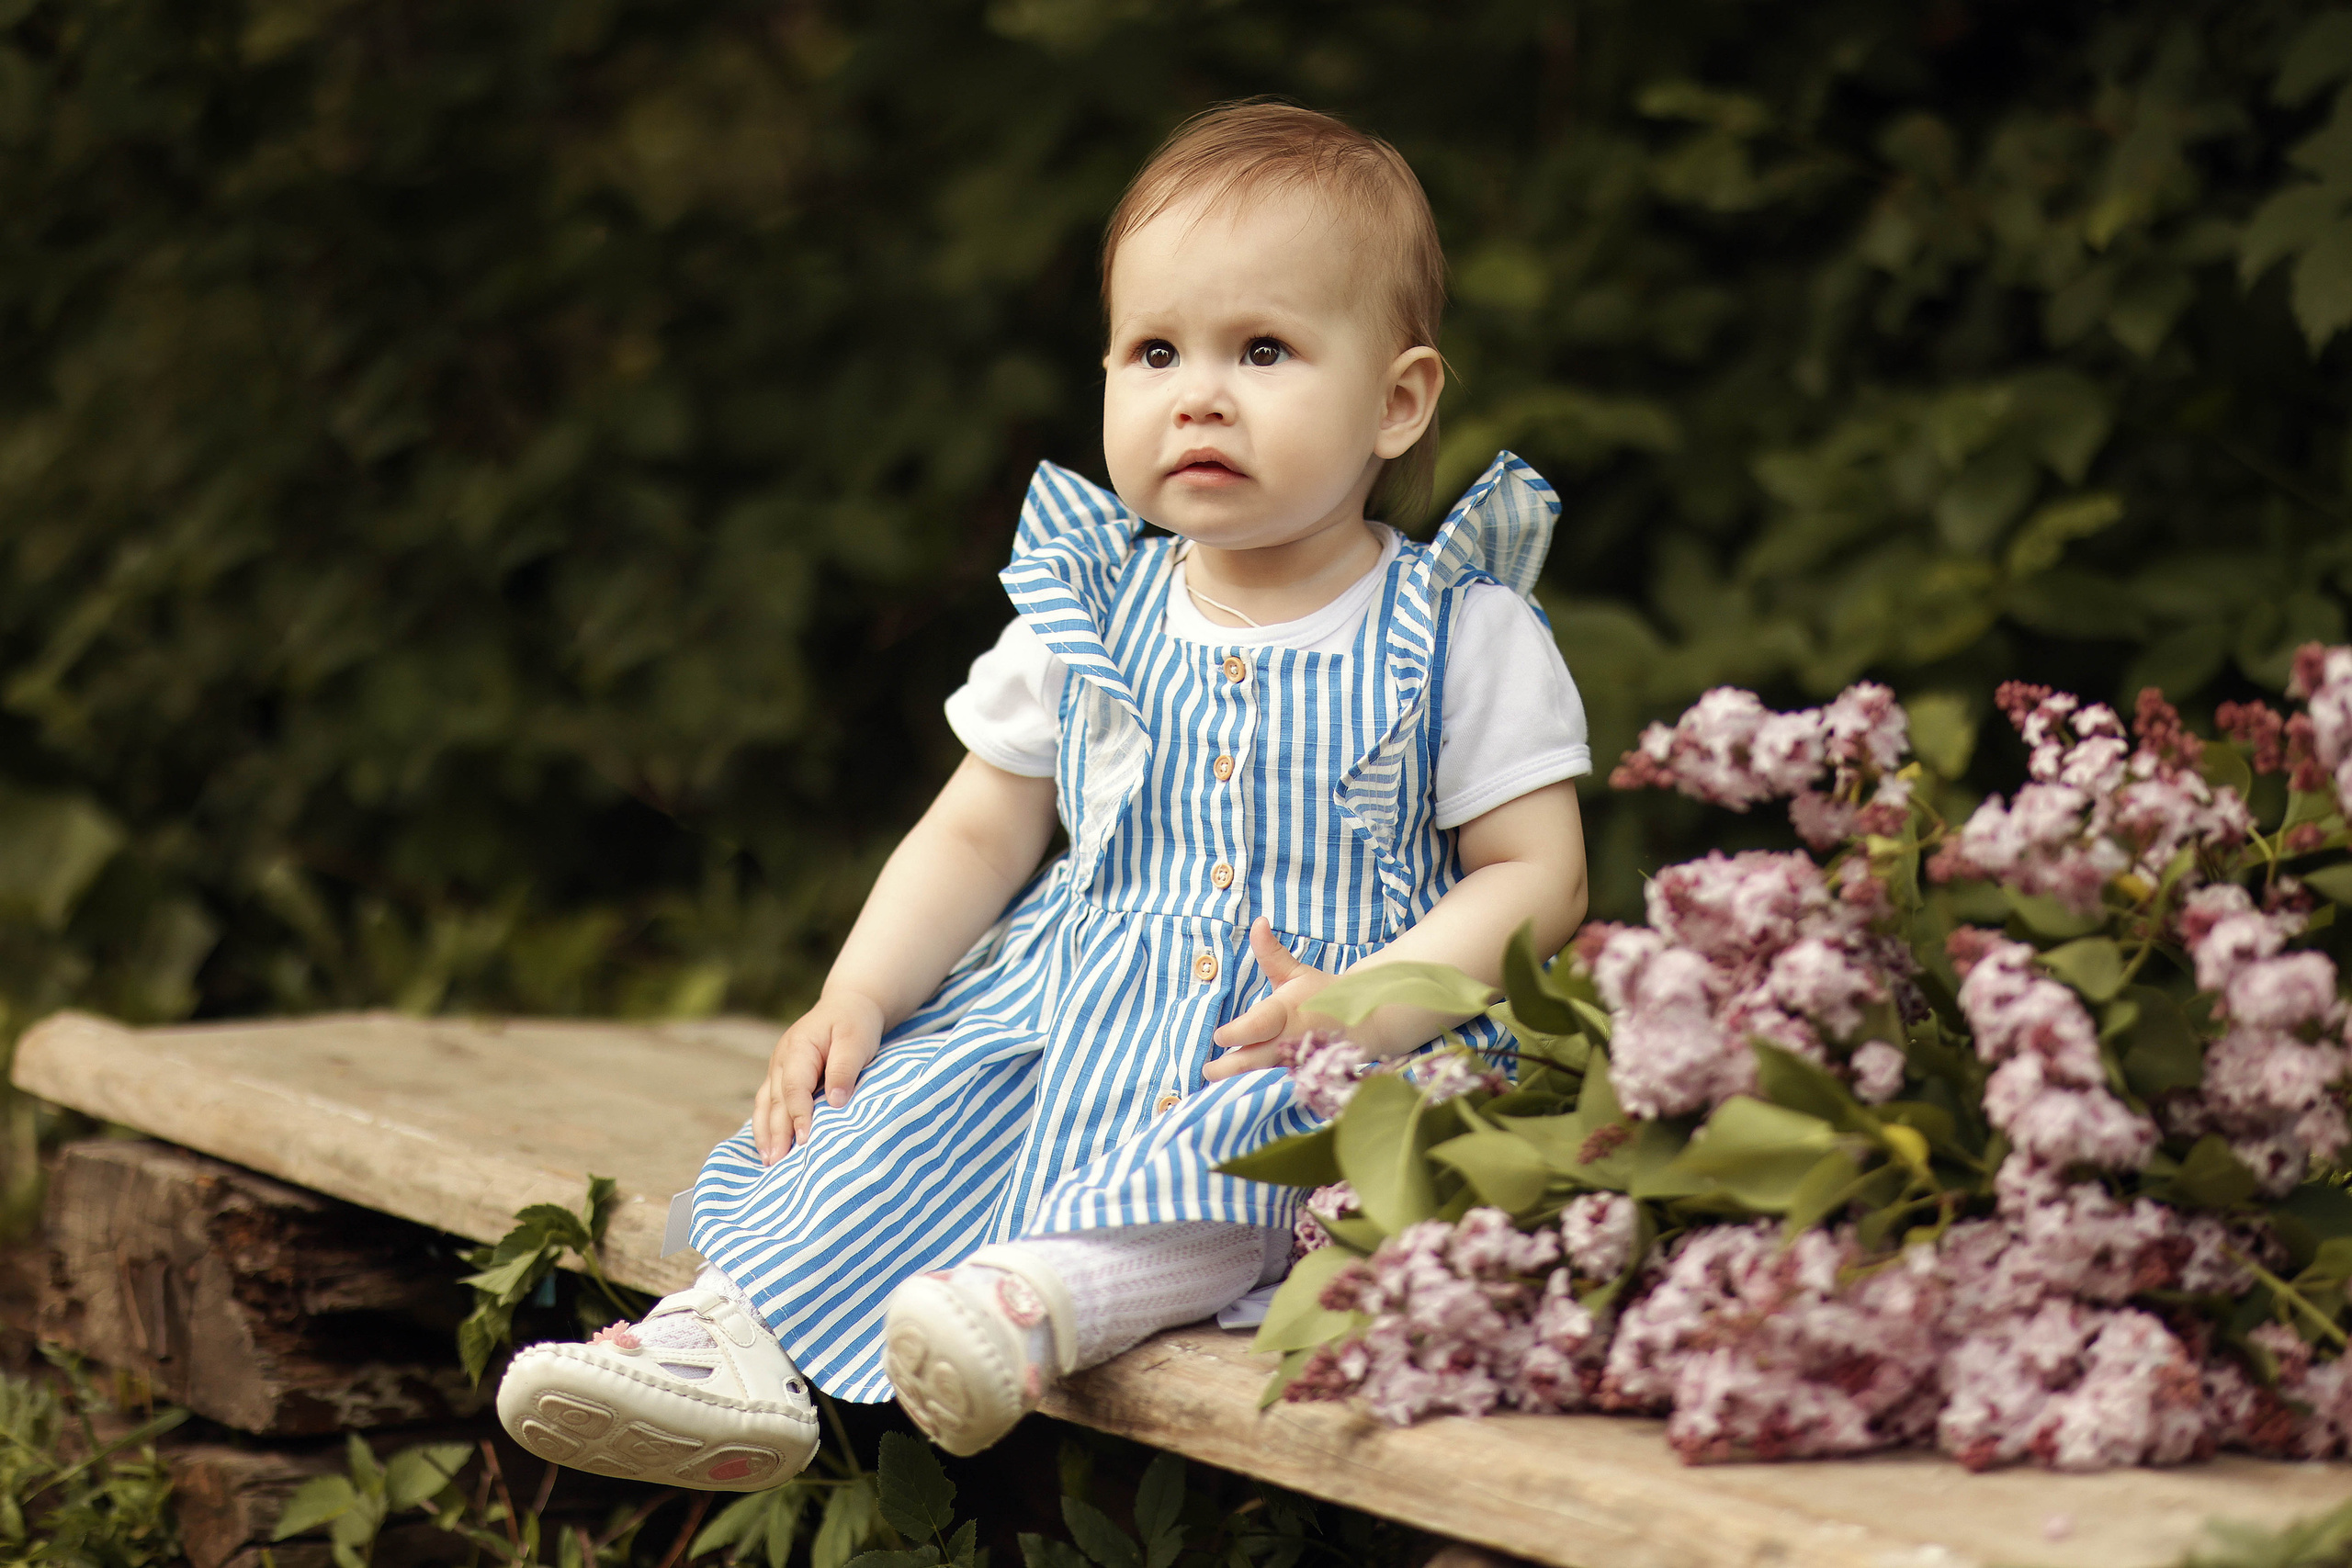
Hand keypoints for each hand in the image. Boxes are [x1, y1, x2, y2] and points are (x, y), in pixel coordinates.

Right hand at [755, 991, 884, 1163]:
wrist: (848, 1006)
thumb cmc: (855, 1023)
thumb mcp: (856, 1039)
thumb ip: (844, 1068)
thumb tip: (835, 1102)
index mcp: (799, 1047)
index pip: (794, 1087)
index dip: (798, 1115)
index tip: (804, 1140)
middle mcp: (781, 1059)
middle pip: (775, 1101)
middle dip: (775, 1133)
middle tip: (777, 1163)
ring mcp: (778, 1069)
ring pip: (765, 1104)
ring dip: (765, 1133)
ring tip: (768, 1161)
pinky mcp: (781, 1078)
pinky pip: (768, 1104)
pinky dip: (765, 1126)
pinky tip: (768, 1146)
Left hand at [1205, 919, 1337, 1080]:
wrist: (1366, 1023)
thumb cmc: (1322, 995)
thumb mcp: (1297, 973)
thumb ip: (1271, 953)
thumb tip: (1258, 922)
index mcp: (1287, 1013)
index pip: (1258, 1025)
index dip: (1237, 1033)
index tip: (1219, 1036)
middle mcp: (1291, 1042)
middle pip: (1254, 1060)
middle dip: (1227, 1068)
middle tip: (1207, 1069)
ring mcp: (1297, 1065)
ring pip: (1263, 1080)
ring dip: (1239, 1085)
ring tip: (1214, 1087)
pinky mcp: (1301, 1080)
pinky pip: (1276, 1090)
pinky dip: (1258, 1093)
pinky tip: (1239, 1096)